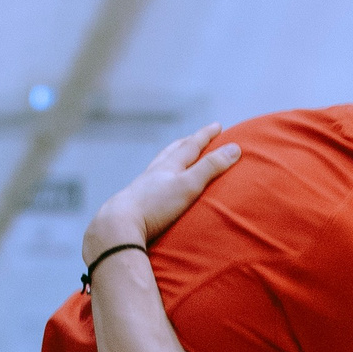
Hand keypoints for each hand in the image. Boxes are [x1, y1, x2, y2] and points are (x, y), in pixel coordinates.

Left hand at [82, 125, 241, 263]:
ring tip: (170, 160)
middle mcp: (153, 174)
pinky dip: (155, 181)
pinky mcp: (133, 205)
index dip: (205, 136)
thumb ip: (211, 167)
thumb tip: (235, 148)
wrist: (118, 225)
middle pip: (170, 153)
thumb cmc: (155, 206)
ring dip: (167, 161)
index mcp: (168, 167)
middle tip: (191, 138)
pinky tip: (153, 189)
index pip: (190, 146)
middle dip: (184, 144)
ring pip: (157, 168)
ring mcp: (141, 188)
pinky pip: (148, 186)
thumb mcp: (189, 185)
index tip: (217, 126)